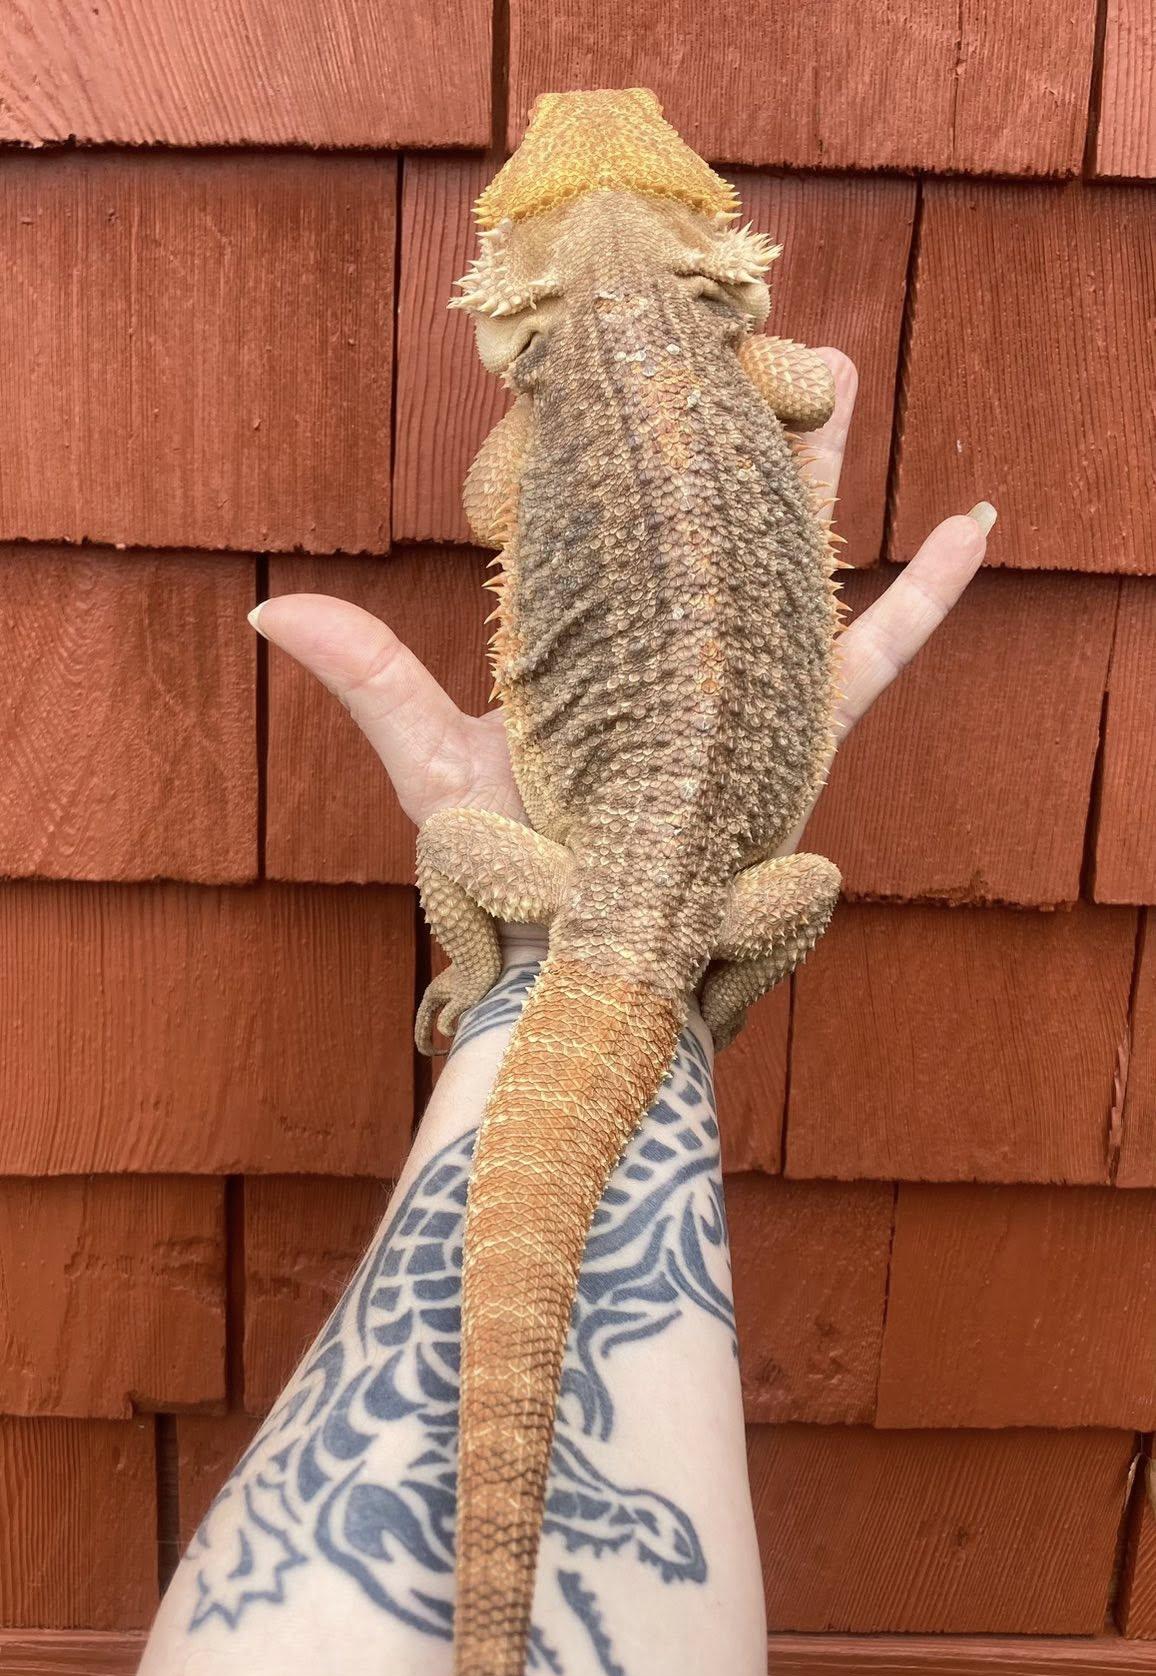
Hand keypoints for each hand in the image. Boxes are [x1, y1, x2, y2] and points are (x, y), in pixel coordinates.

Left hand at [250, 352, 992, 841]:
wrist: (572, 959)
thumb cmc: (502, 870)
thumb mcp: (429, 764)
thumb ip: (372, 680)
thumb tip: (268, 608)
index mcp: (601, 640)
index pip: (617, 516)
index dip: (627, 436)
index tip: (629, 356)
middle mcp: (677, 649)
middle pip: (715, 513)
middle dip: (732, 426)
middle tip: (744, 334)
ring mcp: (744, 681)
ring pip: (794, 551)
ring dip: (817, 466)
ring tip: (834, 375)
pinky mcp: (802, 727)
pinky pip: (876, 650)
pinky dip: (928, 593)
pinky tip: (974, 525)